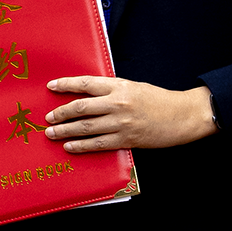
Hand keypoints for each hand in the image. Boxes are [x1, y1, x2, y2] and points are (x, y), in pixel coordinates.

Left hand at [43, 78, 217, 151]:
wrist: (183, 115)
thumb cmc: (159, 100)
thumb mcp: (134, 87)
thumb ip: (112, 90)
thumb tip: (88, 95)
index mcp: (119, 86)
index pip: (85, 83)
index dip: (66, 85)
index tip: (51, 86)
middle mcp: (117, 103)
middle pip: (80, 108)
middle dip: (60, 114)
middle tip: (48, 118)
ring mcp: (121, 122)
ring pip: (85, 127)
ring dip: (65, 131)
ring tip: (52, 134)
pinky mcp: (126, 139)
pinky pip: (98, 144)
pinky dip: (81, 146)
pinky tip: (70, 147)